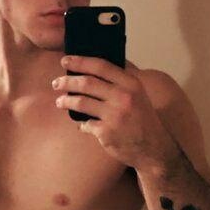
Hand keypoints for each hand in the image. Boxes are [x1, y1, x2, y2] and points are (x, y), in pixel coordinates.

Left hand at [52, 55, 178, 169]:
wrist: (153, 148)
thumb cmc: (143, 120)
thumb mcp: (138, 95)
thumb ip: (120, 81)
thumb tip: (93, 69)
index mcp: (130, 84)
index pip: (101, 66)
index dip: (80, 61)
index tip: (65, 61)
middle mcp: (123, 97)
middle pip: (87, 83)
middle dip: (67, 82)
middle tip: (56, 83)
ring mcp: (114, 115)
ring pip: (81, 102)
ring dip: (66, 101)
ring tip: (59, 102)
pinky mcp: (106, 133)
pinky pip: (85, 124)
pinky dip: (81, 124)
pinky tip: (80, 125)